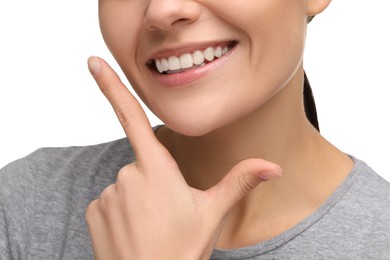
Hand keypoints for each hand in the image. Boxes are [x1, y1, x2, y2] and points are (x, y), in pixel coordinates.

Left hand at [85, 56, 281, 259]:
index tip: (94, 61)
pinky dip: (121, 211)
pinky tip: (133, 232)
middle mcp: (127, 176)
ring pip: (127, 184)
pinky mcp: (93, 212)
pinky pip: (110, 201)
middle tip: (168, 214)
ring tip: (151, 226)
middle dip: (156, 182)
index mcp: (157, 170)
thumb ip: (239, 182)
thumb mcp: (213, 214)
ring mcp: (107, 195)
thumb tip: (275, 167)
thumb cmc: (180, 251)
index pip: (133, 117)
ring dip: (139, 199)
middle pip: (144, 164)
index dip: (112, 87)